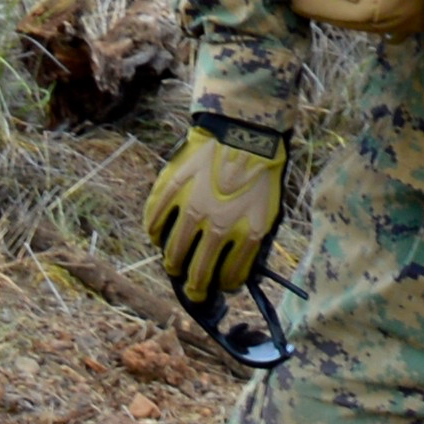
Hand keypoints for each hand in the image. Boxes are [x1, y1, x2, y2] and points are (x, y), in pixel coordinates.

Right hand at [143, 122, 287, 310]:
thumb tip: (236, 263)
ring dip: (173, 264)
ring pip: (174, 252)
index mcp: (248, 232)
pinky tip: (158, 235)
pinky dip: (155, 233)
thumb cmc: (261, 170)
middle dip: (195, 288)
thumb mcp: (268, 209)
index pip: (232, 276)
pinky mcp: (173, 190)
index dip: (225, 286)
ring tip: (173, 266)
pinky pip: (155, 221)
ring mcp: (193, 208)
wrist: (243, 131)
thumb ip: (252, 239)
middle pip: (199, 272)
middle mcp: (219, 226)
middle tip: (193, 293)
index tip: (221, 287)